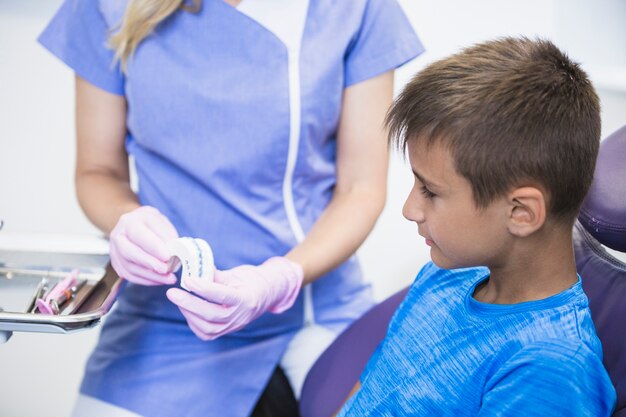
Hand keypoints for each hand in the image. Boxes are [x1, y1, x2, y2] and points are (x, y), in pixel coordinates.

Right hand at [109, 205, 178, 285]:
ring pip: (130, 268)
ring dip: (151, 276)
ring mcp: (115, 253)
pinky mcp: (118, 265)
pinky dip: (147, 280)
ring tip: (168, 278)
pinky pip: (131, 276)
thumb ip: (166, 236)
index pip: (138, 235)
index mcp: (129, 222)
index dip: (153, 247)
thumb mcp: (161, 222)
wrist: (136, 225)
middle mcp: (118, 237)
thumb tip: (173, 252)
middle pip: (129, 253)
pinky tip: (160, 280)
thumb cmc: (150, 223)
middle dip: (149, 263)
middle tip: (166, 269)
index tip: (167, 256)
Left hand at [166, 257, 302, 339]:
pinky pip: (207, 333)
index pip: (223, 295)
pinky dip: (193, 323)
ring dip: (189, 313)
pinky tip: (187, 310)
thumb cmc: (250, 280)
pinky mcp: (226, 331)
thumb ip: (214, 274)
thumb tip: (193, 269)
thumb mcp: (235, 274)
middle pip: (211, 314)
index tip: (188, 280)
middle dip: (189, 304)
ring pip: (207, 328)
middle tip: (172, 293)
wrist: (265, 294)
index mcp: (245, 298)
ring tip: (179, 299)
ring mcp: (233, 326)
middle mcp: (240, 316)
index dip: (204, 288)